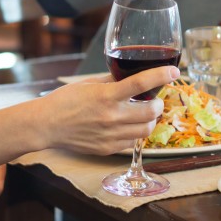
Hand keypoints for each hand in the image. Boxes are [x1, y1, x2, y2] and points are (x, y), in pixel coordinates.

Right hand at [30, 66, 179, 154]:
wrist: (46, 125)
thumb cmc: (64, 101)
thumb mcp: (89, 84)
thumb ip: (112, 81)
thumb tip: (131, 76)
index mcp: (106, 95)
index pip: (141, 83)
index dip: (162, 75)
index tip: (174, 71)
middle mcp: (111, 116)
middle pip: (151, 112)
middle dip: (158, 104)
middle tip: (154, 99)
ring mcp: (110, 135)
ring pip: (146, 130)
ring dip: (150, 120)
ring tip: (143, 114)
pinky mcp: (108, 148)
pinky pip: (132, 142)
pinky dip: (136, 133)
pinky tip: (128, 126)